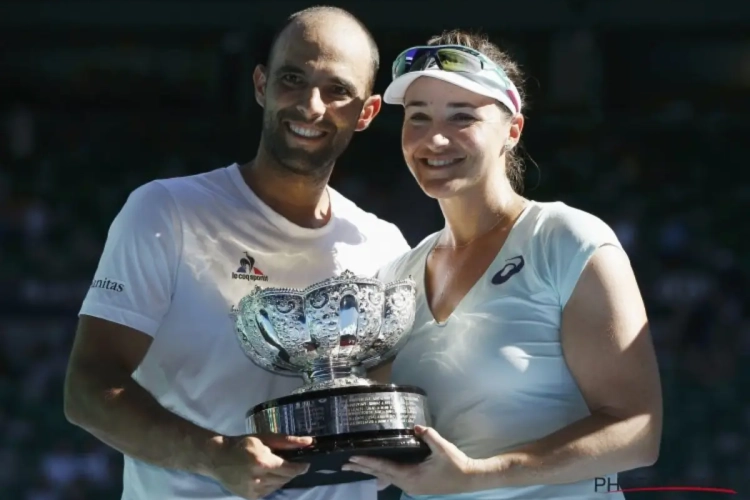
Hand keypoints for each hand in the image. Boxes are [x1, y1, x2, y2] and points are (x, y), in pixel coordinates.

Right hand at [209, 434, 312, 498]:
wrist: (217, 458)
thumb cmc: (242, 444)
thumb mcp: (265, 438)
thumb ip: (288, 441)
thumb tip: (309, 441)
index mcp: (263, 462)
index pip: (290, 469)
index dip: (301, 467)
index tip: (306, 463)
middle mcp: (259, 478)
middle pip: (286, 478)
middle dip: (291, 471)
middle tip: (289, 462)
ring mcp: (253, 490)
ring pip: (278, 486)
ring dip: (281, 478)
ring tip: (275, 467)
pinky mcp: (250, 497)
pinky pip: (269, 492)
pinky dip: (272, 484)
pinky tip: (266, 475)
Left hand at [342, 425, 483, 495]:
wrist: (469, 479)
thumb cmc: (456, 464)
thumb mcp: (443, 448)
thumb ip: (428, 435)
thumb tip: (415, 426)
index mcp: (411, 476)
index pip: (385, 467)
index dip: (368, 462)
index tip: (353, 458)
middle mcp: (407, 484)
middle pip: (380, 475)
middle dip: (362, 469)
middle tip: (344, 465)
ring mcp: (411, 487)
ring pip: (386, 478)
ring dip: (371, 472)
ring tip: (354, 468)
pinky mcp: (415, 485)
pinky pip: (394, 480)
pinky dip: (383, 476)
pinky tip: (376, 477)